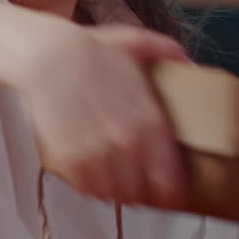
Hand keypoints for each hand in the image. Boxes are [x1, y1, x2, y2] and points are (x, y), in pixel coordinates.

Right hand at [9, 21, 189, 207]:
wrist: (48, 55)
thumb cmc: (91, 49)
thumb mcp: (135, 43)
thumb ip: (167, 51)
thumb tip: (191, 65)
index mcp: (152, 122)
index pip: (170, 180)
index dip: (169, 193)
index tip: (164, 193)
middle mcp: (129, 143)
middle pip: (141, 194)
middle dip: (138, 193)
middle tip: (131, 184)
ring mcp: (99, 154)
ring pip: (113, 195)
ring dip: (112, 190)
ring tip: (108, 178)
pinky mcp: (71, 160)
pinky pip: (86, 188)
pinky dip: (87, 184)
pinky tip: (86, 171)